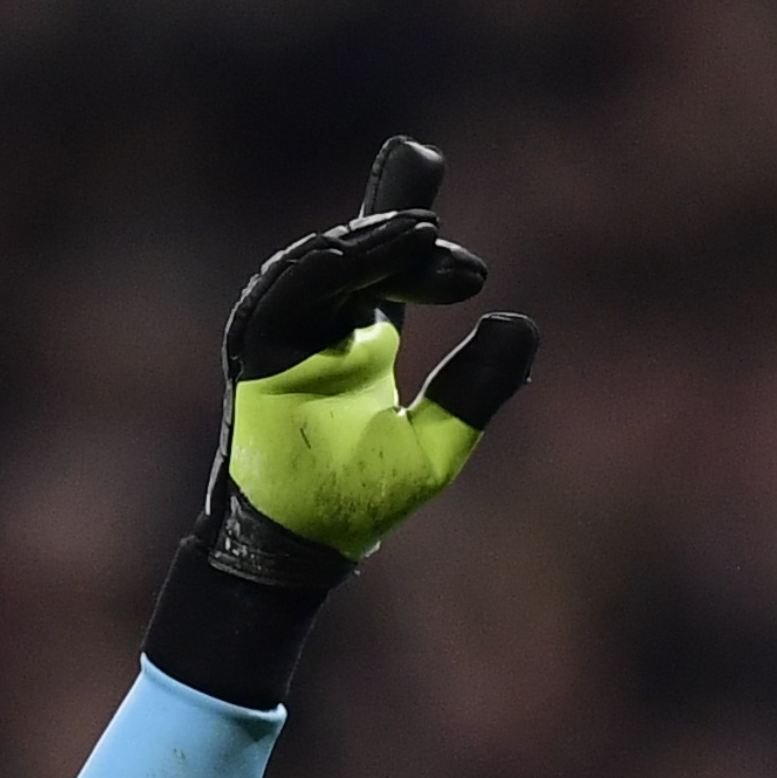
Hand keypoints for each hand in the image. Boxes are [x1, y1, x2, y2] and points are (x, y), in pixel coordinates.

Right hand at [203, 138, 539, 581]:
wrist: (305, 544)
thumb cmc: (361, 501)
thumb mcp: (438, 442)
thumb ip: (478, 387)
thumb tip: (522, 323)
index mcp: (362, 340)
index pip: (386, 266)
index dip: (415, 233)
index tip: (475, 269)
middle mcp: (322, 327)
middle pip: (357, 251)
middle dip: (403, 235)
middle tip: (459, 256)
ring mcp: (285, 335)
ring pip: (323, 265)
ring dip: (370, 246)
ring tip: (422, 237)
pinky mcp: (254, 353)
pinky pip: (279, 297)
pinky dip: (312, 271)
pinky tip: (350, 253)